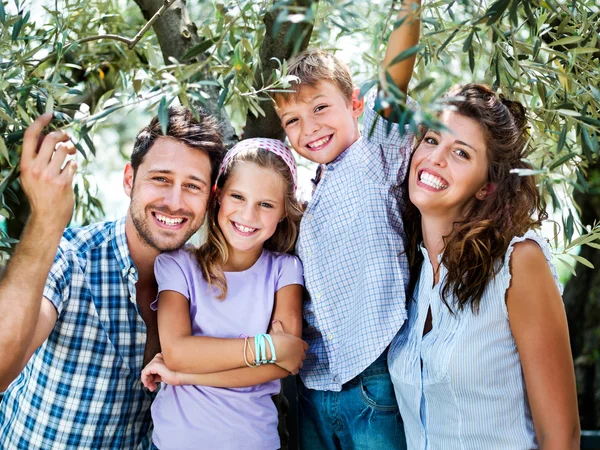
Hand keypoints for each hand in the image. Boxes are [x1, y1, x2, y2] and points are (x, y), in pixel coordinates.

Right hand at [20, 114, 76, 229]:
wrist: (47, 216)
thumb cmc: (40, 194)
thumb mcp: (30, 176)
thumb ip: (37, 158)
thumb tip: (51, 138)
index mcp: (25, 164)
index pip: (30, 136)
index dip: (40, 122)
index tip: (49, 114)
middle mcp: (35, 168)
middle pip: (51, 139)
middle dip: (62, 135)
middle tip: (68, 137)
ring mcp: (49, 175)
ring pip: (64, 150)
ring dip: (70, 150)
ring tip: (71, 155)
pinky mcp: (63, 182)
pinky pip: (73, 164)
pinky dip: (74, 164)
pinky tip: (71, 170)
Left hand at [141, 353, 180, 391]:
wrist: (183, 376)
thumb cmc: (177, 376)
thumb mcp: (164, 375)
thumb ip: (156, 375)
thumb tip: (149, 379)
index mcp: (162, 357)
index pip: (151, 368)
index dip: (150, 378)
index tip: (153, 386)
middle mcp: (159, 356)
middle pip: (148, 369)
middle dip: (148, 380)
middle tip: (152, 388)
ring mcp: (157, 359)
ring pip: (145, 371)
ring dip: (147, 381)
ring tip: (152, 388)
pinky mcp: (155, 364)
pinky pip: (144, 372)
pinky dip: (144, 379)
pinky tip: (149, 385)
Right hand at [269, 320, 307, 374]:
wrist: (276, 349)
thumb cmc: (278, 339)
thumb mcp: (279, 331)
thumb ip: (278, 326)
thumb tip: (275, 321)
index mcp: (300, 343)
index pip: (306, 347)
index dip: (302, 348)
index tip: (298, 349)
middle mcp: (301, 352)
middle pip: (304, 356)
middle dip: (299, 357)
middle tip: (293, 357)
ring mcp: (298, 361)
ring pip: (301, 364)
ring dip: (297, 364)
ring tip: (291, 364)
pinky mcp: (294, 368)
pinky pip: (295, 372)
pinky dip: (293, 371)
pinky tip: (289, 370)